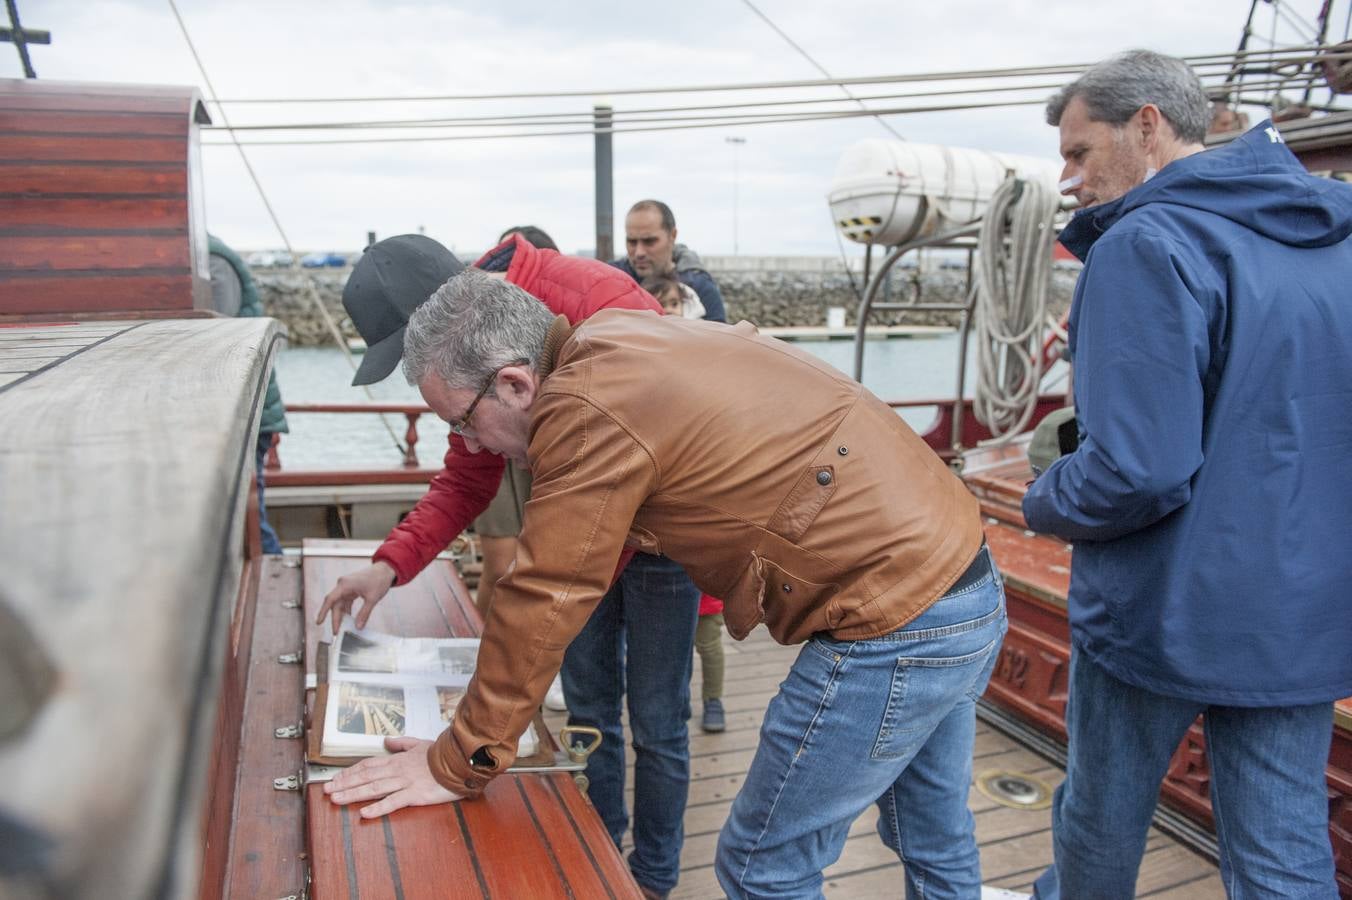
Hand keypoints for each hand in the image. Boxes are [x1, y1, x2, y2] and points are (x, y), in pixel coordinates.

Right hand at [316, 561, 395, 634]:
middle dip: (335, 618)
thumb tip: (358, 627)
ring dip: (341, 615)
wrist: (386, 570)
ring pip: (340, 603)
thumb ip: (364, 613)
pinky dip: (347, 610)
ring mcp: (346, 587)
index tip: (319, 622)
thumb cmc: (379, 580)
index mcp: (345, 584)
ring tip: (342, 628)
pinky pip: (345, 601)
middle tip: (336, 632)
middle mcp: (343, 585)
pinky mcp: (351, 589)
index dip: (323, 612)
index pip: (330, 600)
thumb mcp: (372, 599)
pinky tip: (348, 619)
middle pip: (335, 604)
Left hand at [324, 737, 462, 817]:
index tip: (335, 779)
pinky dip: (378, 808)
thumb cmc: (441, 754)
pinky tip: (365, 813)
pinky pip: (394, 802)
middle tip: (326, 791)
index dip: (350, 772)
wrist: (461, 760)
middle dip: (344, 784)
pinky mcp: (415, 794)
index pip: (368, 765)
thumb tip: (387, 740)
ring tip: (336, 799)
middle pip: (366, 776)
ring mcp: (405, 782)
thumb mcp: (420, 744)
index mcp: (397, 759)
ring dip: (353, 794)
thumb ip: (402, 743)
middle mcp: (397, 770)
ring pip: (374, 788)